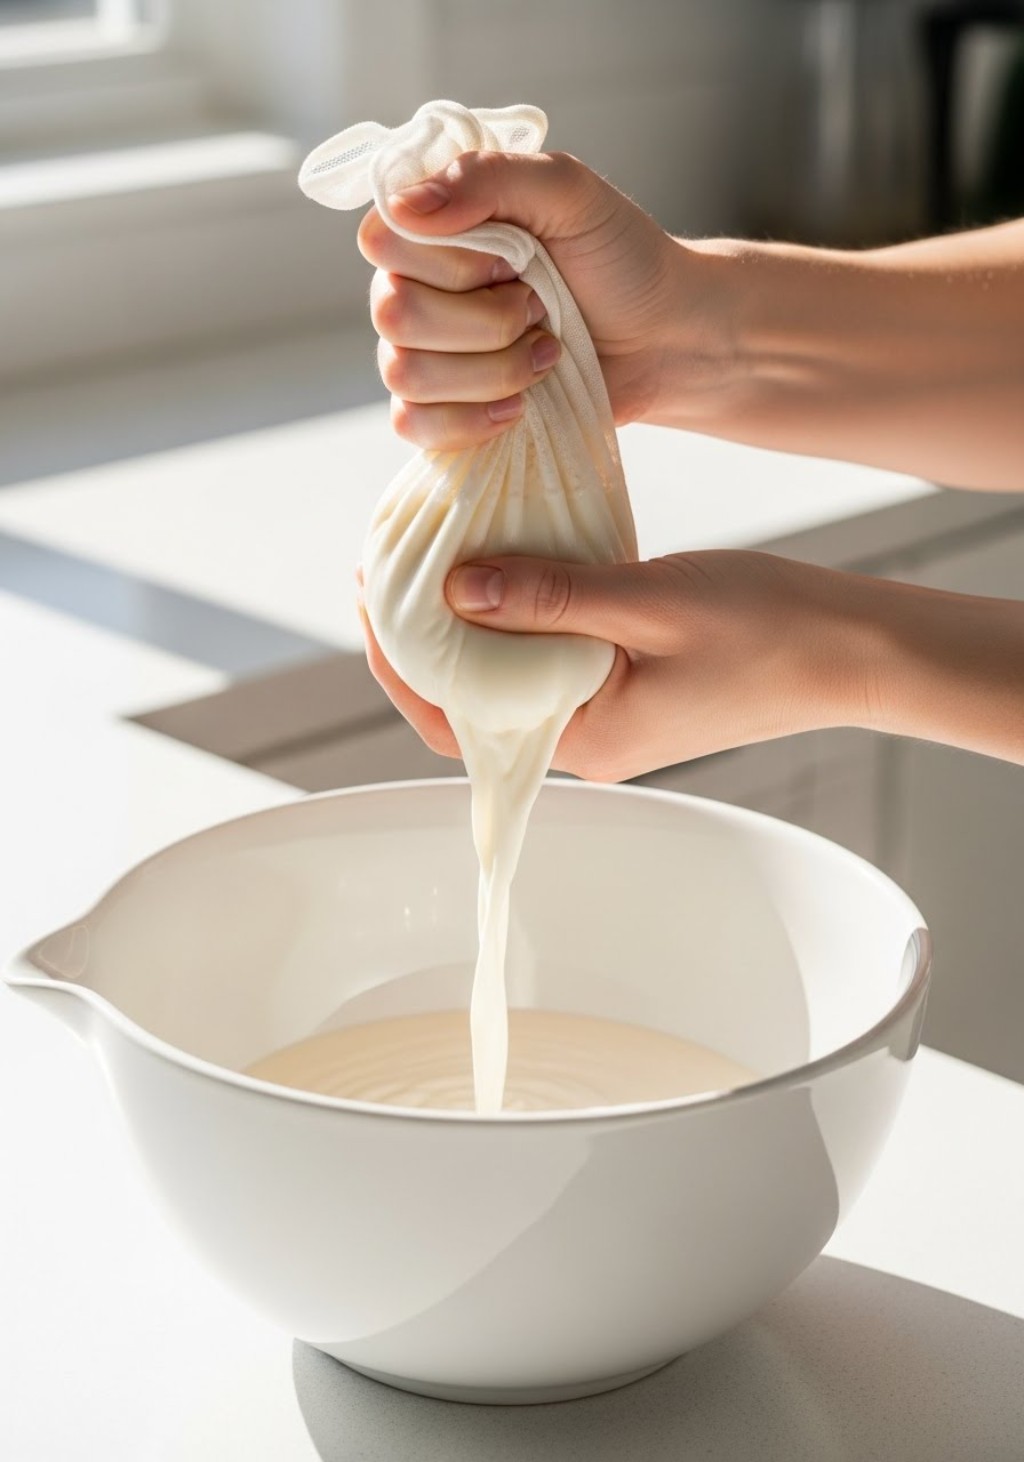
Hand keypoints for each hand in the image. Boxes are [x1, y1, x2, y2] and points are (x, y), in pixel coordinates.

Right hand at [357, 150, 686, 449]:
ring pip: (405, 374)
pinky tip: (520, 406)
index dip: (446, 261)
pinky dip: (472, 420)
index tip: (511, 260)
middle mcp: (415, 287)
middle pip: (392, 314)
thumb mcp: (569, 192)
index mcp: (434, 227)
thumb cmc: (620, 259)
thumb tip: (405, 205)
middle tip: (539, 308)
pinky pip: (413, 426)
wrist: (664, 339)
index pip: (379, 240)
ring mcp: (424, 354)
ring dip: (493, 369)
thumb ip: (489, 177)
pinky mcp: (443, 412)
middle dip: (484, 321)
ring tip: (544, 353)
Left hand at [360, 552, 862, 781]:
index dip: (398, 662)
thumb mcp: (650, 601)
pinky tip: (503, 565)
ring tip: (431, 556)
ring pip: (509, 675)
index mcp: (584, 739)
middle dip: (424, 636)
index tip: (369, 594)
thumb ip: (552, 598)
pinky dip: (520, 615)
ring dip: (469, 622)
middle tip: (389, 563)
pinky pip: (550, 657)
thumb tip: (456, 589)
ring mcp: (606, 718)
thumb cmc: (768, 630)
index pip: (455, 719)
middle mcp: (585, 741)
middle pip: (473, 698)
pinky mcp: (626, 689)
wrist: (849, 650)